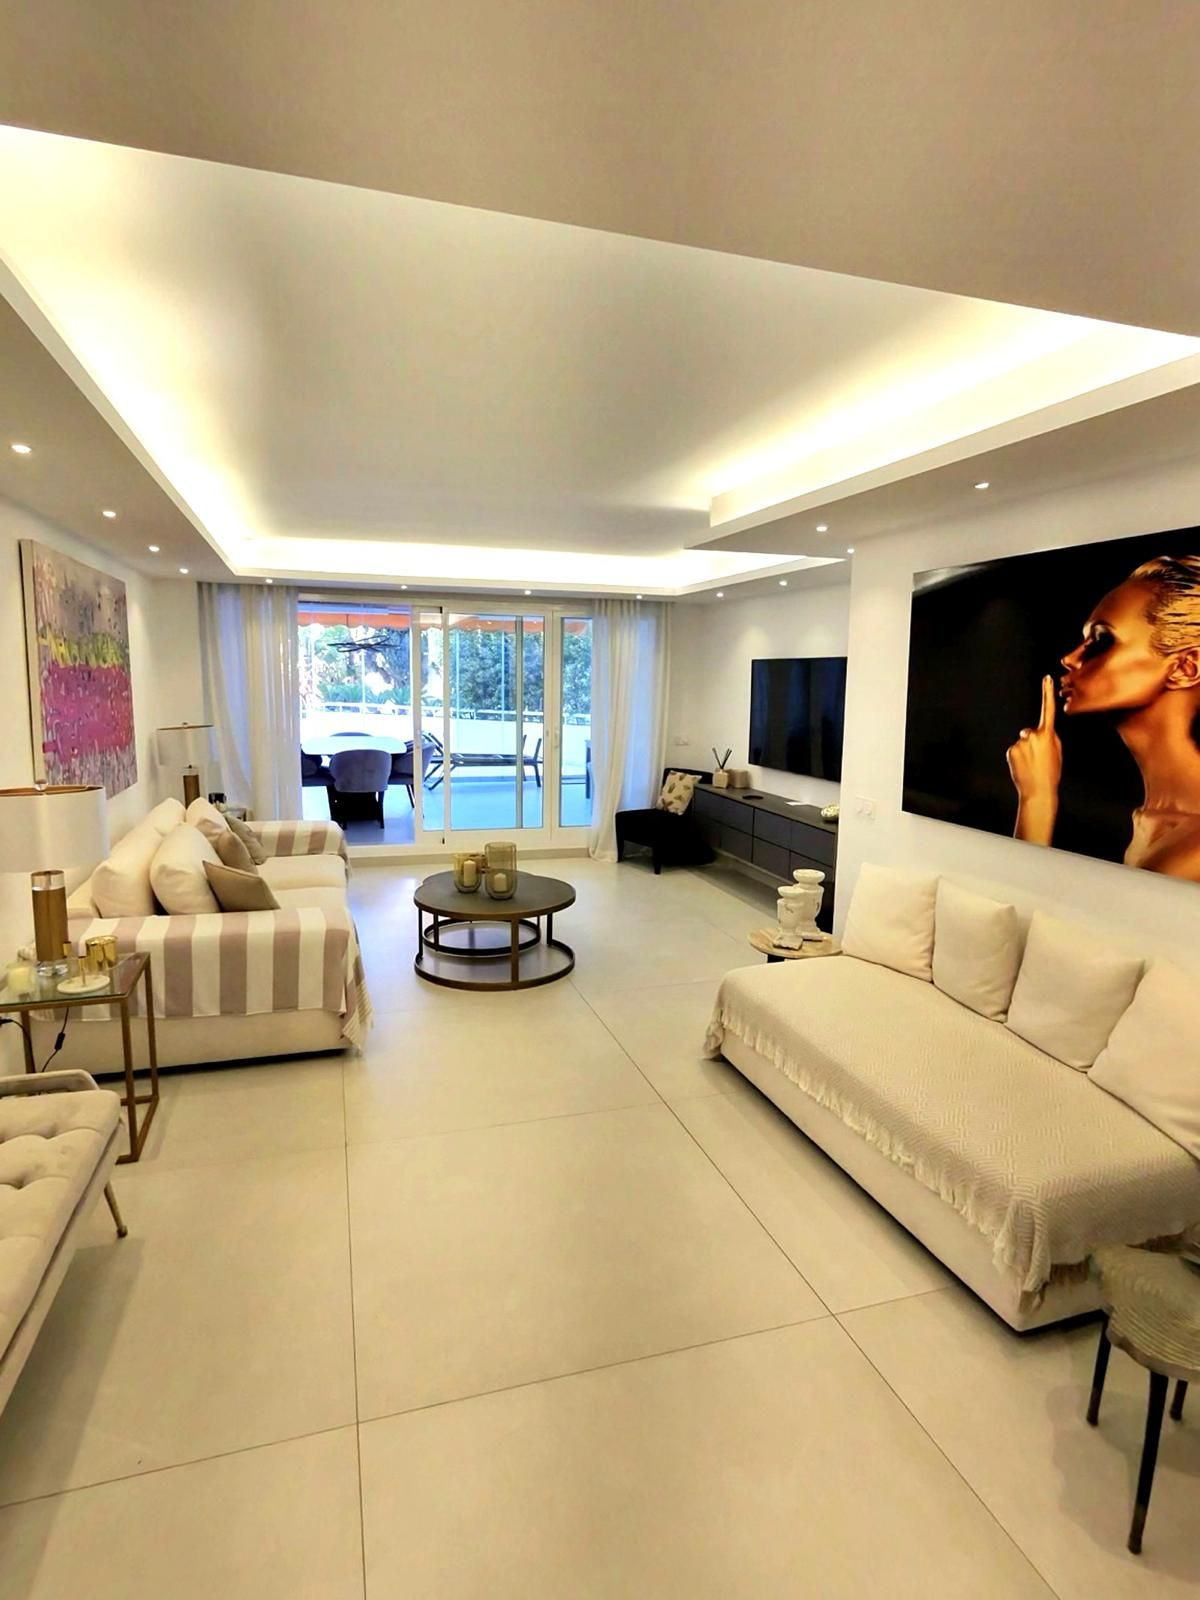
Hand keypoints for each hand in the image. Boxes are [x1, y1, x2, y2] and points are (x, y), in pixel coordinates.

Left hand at [1006, 675, 1061, 844]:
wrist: (1038, 790)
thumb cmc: (1051, 773)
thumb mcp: (1057, 752)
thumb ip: (1051, 738)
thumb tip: (1045, 731)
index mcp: (1048, 734)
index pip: (1048, 710)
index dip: (1047, 693)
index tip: (1046, 678)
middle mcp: (1033, 734)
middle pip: (1030, 733)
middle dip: (1032, 743)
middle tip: (1038, 759)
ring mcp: (1021, 742)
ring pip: (1022, 742)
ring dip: (1025, 751)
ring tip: (1031, 765)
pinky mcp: (1011, 749)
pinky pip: (1014, 750)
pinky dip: (1018, 757)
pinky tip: (1023, 766)